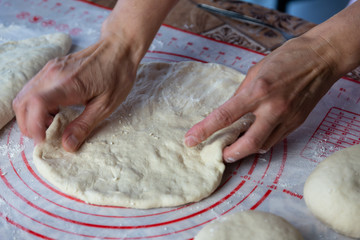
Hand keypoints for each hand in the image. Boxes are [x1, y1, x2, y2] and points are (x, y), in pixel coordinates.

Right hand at [13, 33, 138, 151]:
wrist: (119, 47)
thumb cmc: (117, 75)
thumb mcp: (106, 105)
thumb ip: (84, 125)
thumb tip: (67, 145)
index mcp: (68, 84)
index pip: (35, 104)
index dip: (33, 126)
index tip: (43, 140)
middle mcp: (53, 74)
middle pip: (23, 102)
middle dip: (28, 124)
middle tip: (46, 136)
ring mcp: (50, 69)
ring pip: (24, 95)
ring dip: (30, 114)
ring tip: (51, 124)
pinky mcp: (52, 67)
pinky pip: (33, 87)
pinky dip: (35, 104)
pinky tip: (54, 111)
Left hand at [185, 36, 340, 161]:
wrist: (321, 57)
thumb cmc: (287, 57)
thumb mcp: (256, 70)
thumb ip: (242, 93)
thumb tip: (231, 110)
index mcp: (258, 90)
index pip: (224, 116)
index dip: (205, 130)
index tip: (191, 140)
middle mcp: (273, 108)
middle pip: (248, 143)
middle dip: (231, 153)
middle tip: (221, 154)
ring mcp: (287, 118)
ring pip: (263, 145)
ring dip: (247, 149)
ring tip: (236, 146)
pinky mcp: (297, 123)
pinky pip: (276, 139)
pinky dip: (262, 142)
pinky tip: (256, 137)